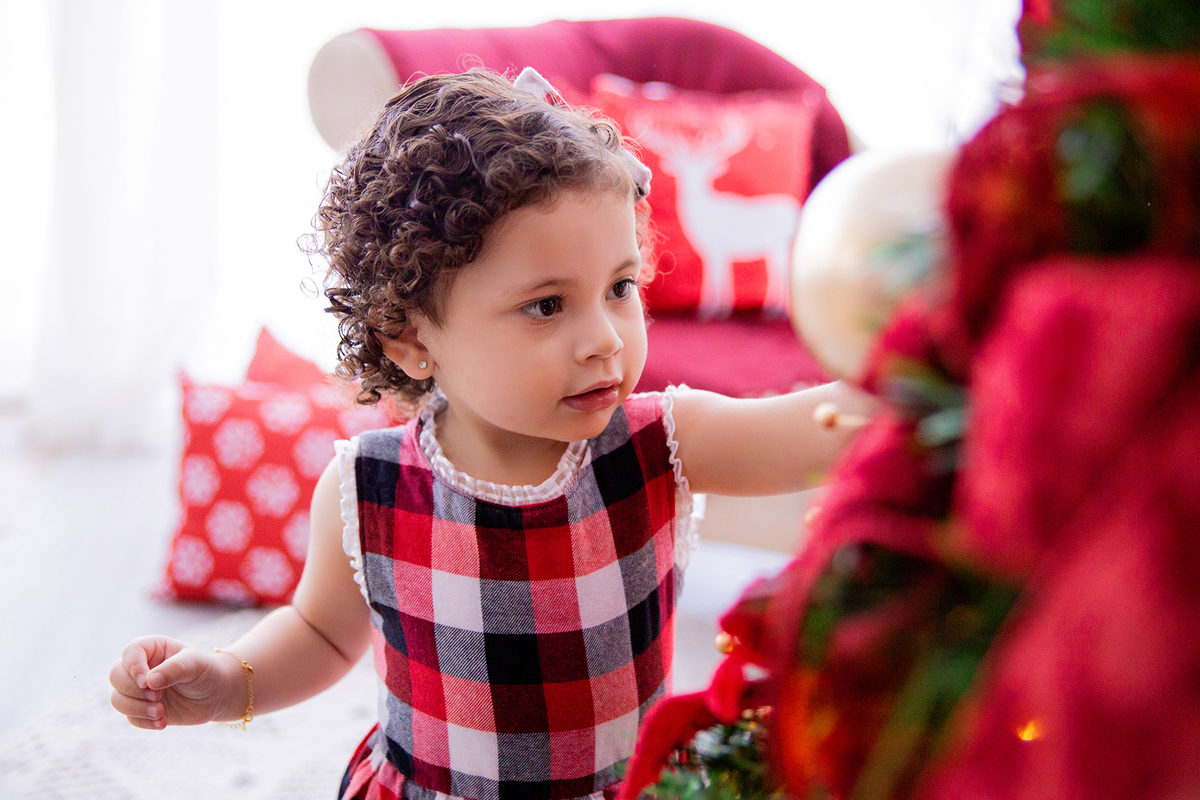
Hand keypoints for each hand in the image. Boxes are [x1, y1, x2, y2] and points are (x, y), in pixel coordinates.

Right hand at [109, 636, 236, 729]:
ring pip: (117, 700)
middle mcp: (140, 668)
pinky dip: (144, 722)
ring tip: (161, 712)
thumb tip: (148, 681)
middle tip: (158, 697)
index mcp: (151, 649)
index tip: (147, 682)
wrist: (216, 694)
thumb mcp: (195, 665)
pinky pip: (130, 718)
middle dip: (133, 691)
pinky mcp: (142, 709)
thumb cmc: (206, 672)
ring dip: (136, 709)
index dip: (133, 668)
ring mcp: (139, 690)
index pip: (130, 653)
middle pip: (116, 677)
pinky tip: (163, 722)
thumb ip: (173, 669)